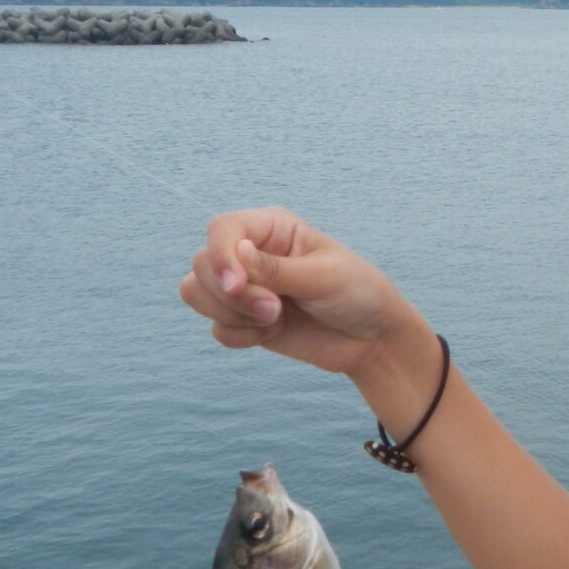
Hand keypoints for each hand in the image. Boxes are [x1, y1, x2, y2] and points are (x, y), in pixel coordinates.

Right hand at [179, 208, 418, 377]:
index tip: (238, 285)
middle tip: (276, 308)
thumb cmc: (357, 295)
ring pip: (197, 294)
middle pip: (202, 264)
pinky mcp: (243, 320)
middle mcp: (250, 253)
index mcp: (272, 228)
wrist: (371, 340)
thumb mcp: (323, 277)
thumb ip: (276, 269)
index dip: (220, 256)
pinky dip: (241, 336)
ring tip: (275, 319)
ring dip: (232, 314)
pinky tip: (274, 333)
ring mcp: (245, 288)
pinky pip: (216, 328)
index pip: (222, 228)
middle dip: (233, 294)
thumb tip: (237, 253)